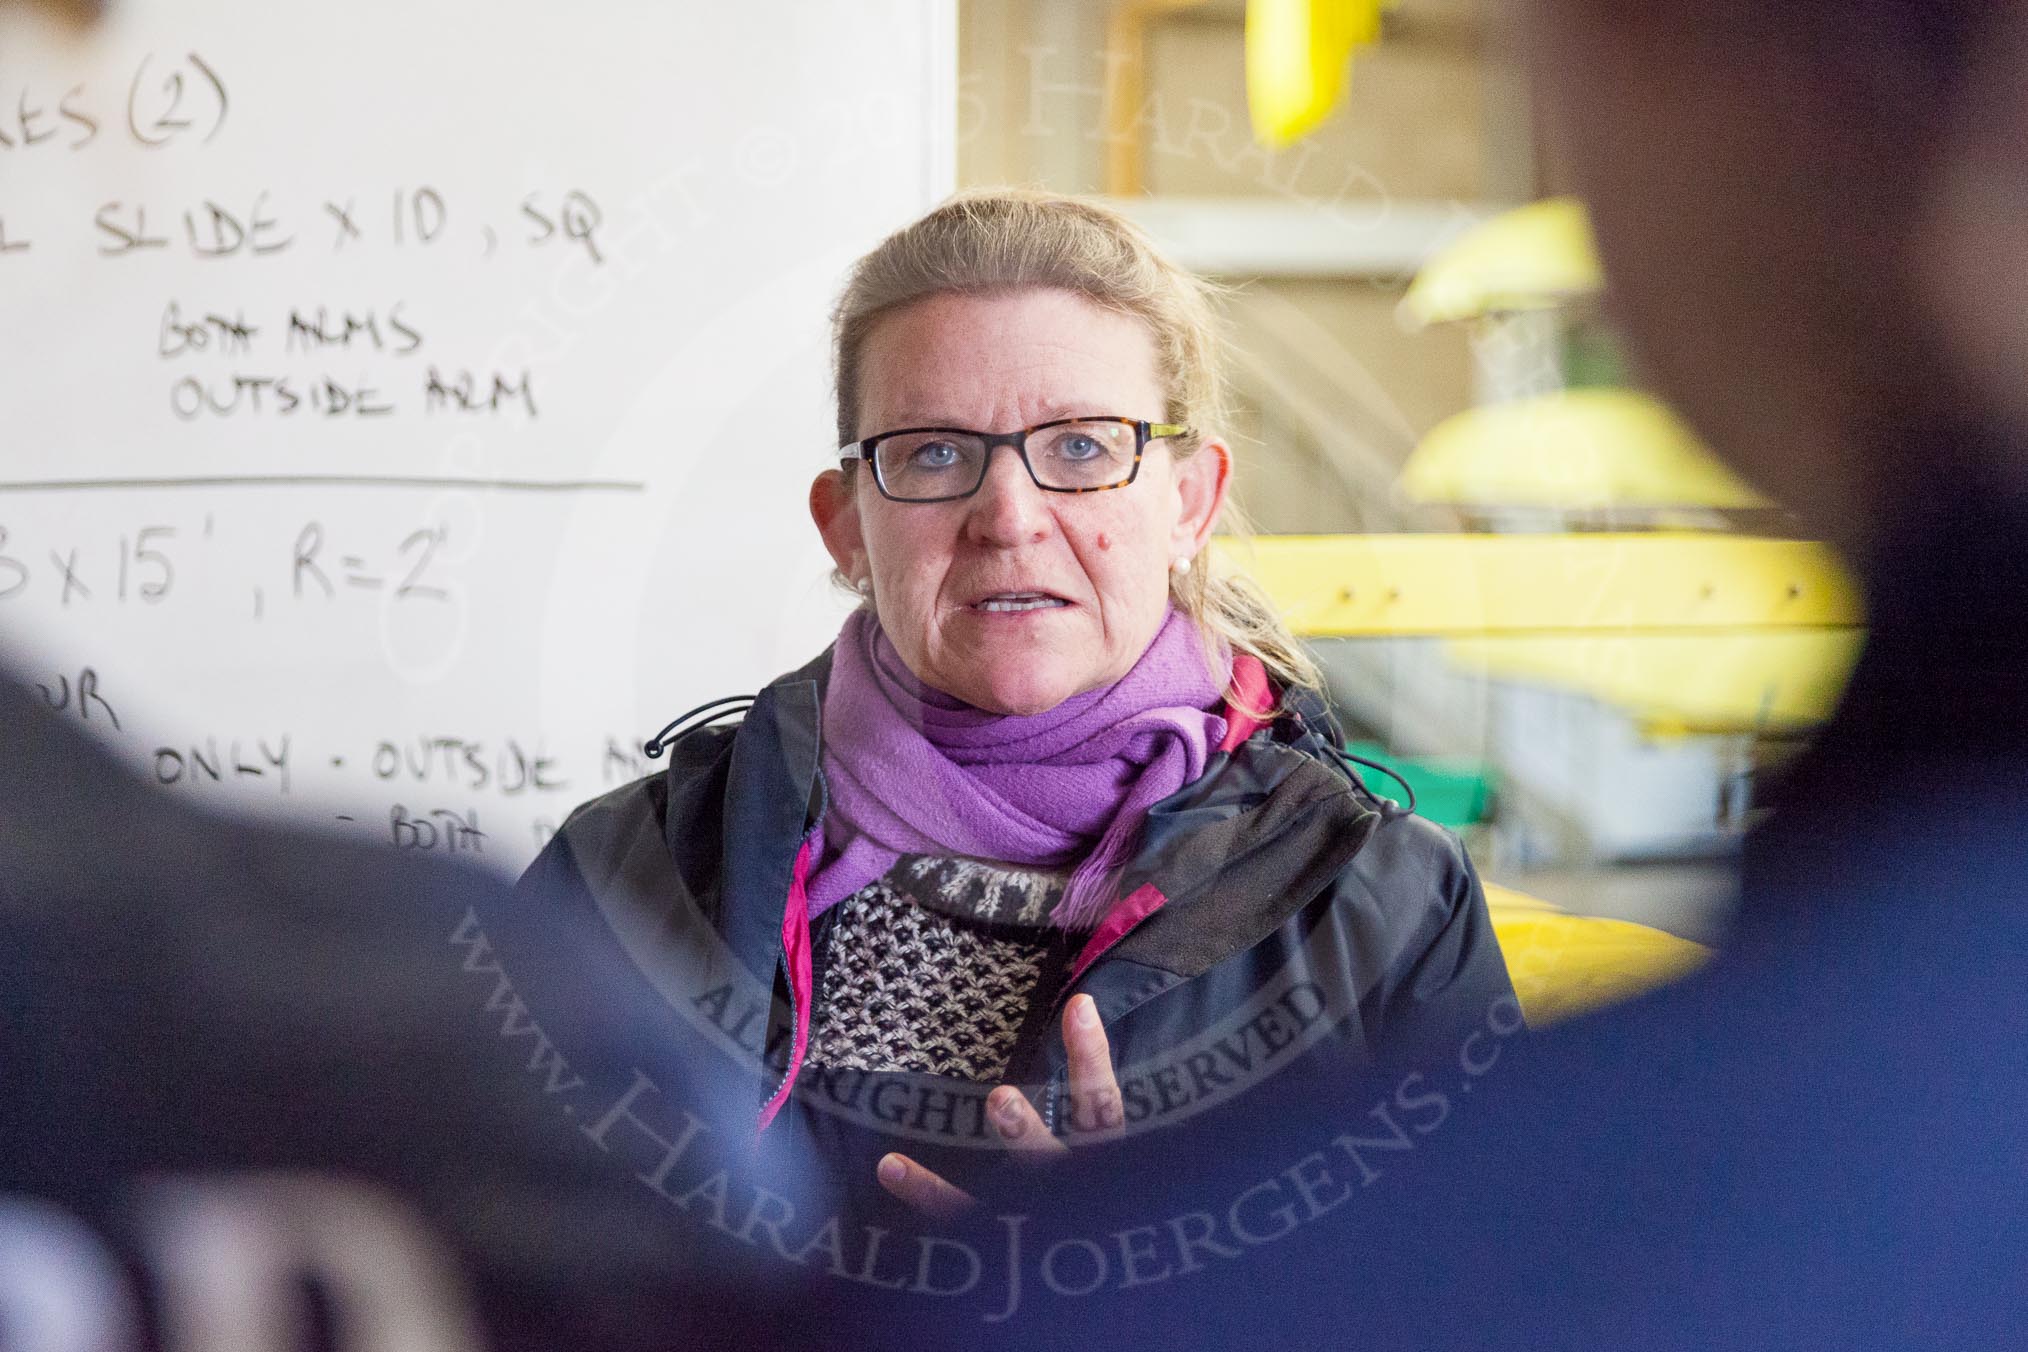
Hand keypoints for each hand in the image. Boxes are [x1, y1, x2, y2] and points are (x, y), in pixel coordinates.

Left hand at [875, 993, 1122, 1218]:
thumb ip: (1094, 1107)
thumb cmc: (1105, 1203)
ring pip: (998, 1200)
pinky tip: (889, 1166)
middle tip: (998, 1100)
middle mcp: (1071, 1192)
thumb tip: (1084, 1015)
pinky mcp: (1000, 1242)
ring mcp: (1033, 1220)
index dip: (1092, 1059)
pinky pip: (959, 1219)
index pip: (1102, 1108)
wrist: (1098, 1282)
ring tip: (935, 1143)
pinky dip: (924, 1192)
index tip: (1079, 1005)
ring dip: (953, 1180)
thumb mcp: (1115, 1157)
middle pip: (1046, 1165)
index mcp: (1105, 1163)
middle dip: (1025, 1134)